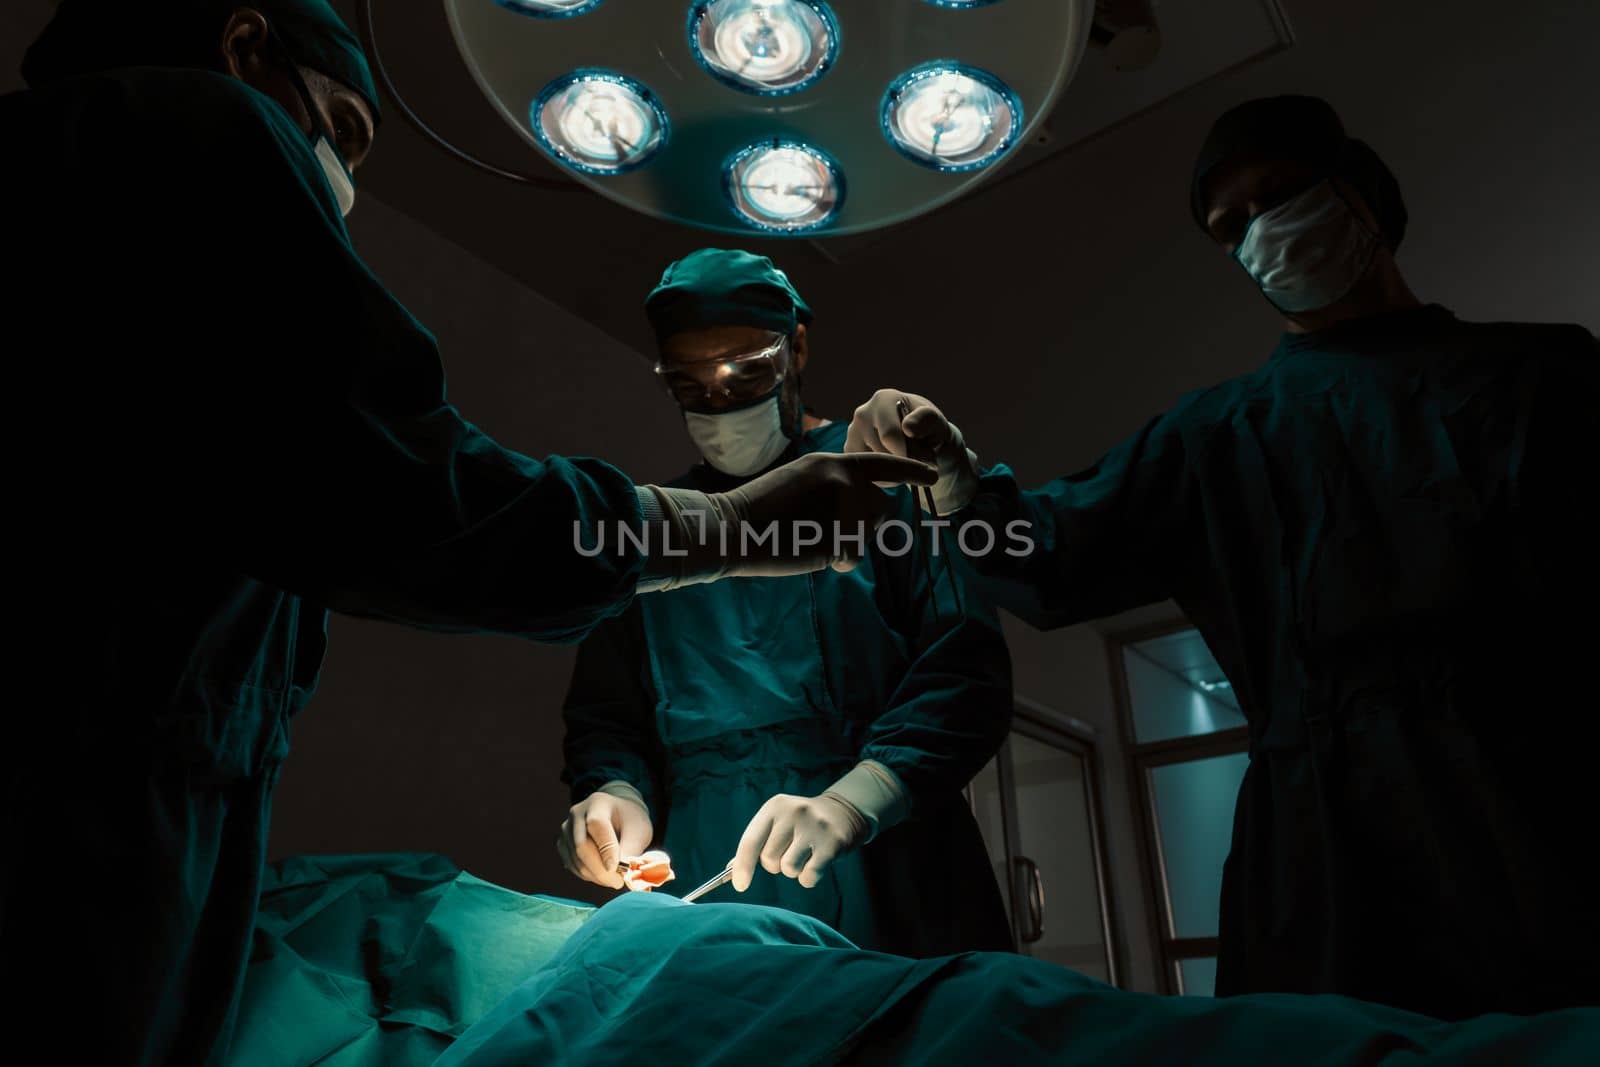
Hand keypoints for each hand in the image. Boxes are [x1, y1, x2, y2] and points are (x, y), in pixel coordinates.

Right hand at [557, 788, 652, 889]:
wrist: (617, 814)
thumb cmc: (630, 821)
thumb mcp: (639, 830)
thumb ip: (632, 849)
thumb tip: (625, 874)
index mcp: (597, 803)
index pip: (596, 825)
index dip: (606, 849)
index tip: (618, 869)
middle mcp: (577, 814)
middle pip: (581, 846)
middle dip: (601, 870)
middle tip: (619, 882)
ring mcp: (566, 829)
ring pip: (576, 860)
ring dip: (595, 876)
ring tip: (614, 879)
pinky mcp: (563, 844)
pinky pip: (572, 865)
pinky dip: (588, 875)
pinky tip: (602, 875)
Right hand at [714, 451, 937, 574]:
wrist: (734, 528)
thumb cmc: (760, 510)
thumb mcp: (799, 481)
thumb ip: (831, 486)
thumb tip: (857, 507)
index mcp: (831, 463)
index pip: (881, 463)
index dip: (909, 470)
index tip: (931, 474)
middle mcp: (843, 481)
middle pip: (879, 507)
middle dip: (865, 524)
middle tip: (829, 532)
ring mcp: (843, 508)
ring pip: (869, 532)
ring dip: (850, 543)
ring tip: (815, 540)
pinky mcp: (840, 535)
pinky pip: (856, 555)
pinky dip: (841, 560)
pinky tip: (815, 552)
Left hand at [730, 793, 869, 890]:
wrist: (843, 813)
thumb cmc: (801, 823)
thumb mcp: (777, 822)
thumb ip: (756, 843)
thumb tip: (732, 870)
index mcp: (774, 806)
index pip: (751, 841)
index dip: (743, 866)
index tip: (740, 885)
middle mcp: (794, 813)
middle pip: (769, 859)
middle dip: (775, 864)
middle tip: (789, 852)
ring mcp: (815, 827)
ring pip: (788, 869)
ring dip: (793, 871)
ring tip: (804, 855)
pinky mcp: (832, 843)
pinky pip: (808, 876)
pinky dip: (809, 878)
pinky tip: (816, 862)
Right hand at [846, 389, 979, 513]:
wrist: (918, 436)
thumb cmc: (927, 427)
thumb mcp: (935, 421)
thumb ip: (927, 420)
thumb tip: (909, 428)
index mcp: (883, 400)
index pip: (890, 435)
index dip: (908, 455)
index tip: (923, 463)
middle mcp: (862, 414)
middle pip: (880, 453)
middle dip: (903, 465)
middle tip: (919, 466)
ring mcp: (852, 433)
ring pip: (873, 466)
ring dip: (894, 473)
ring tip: (906, 462)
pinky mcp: (849, 451)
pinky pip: (866, 473)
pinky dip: (883, 477)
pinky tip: (893, 466)